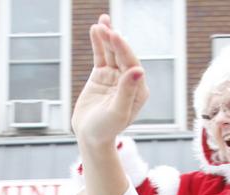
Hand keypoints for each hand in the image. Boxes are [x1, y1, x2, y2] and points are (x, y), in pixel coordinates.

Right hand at [71, 14, 148, 146]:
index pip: (132, 65)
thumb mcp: (117, 113)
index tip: (115, 36)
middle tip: (107, 27)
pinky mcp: (102, 75)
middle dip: (115, 41)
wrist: (90, 137)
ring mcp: (115, 76)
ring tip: (102, 22)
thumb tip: (139, 70)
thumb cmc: (106, 130)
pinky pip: (101, 56)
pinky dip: (98, 43)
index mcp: (139, 90)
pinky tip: (96, 29)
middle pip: (122, 56)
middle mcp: (129, 81)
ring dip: (107, 38)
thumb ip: (127, 92)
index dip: (124, 50)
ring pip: (112, 53)